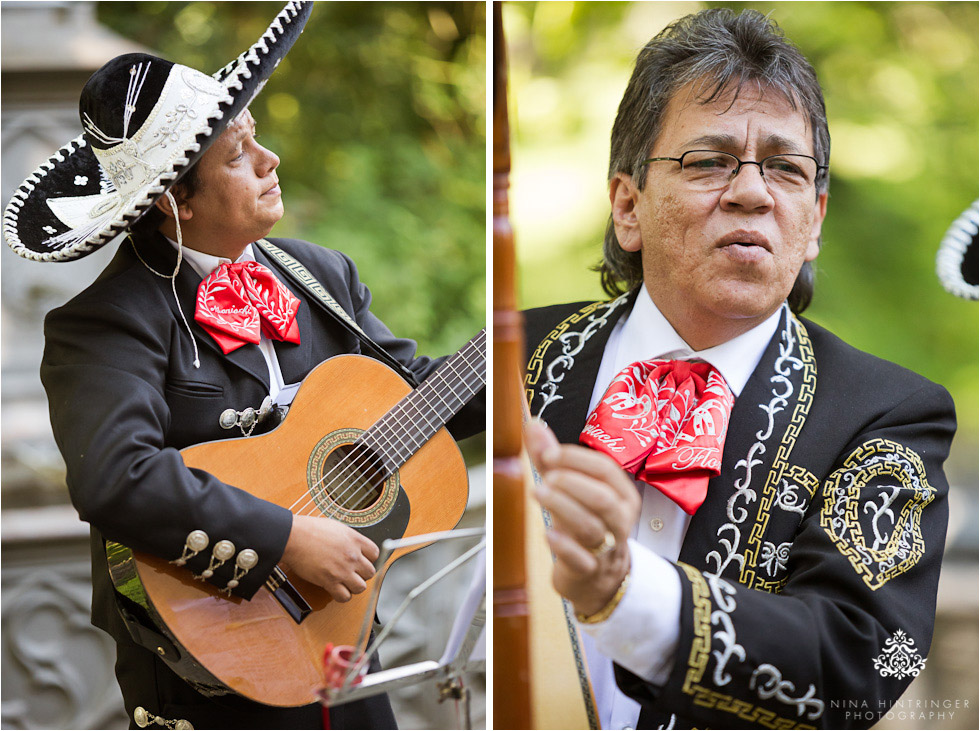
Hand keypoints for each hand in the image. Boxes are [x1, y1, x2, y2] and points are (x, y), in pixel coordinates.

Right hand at [281, 515, 378, 601]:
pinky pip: (345, 597)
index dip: (369, 559)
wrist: (294, 537)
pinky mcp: (329, 581)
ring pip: (361, 587)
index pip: (375, 554)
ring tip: (344, 582)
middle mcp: (352, 555)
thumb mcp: (337, 527)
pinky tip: (336, 589)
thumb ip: (350, 539)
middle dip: (362, 574)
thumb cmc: (310, 529)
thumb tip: (356, 547)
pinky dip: (342, 596)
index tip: (362, 561)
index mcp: (355, 540)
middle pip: (370, 572)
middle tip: (352, 573)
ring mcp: (342, 569)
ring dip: (353, 586)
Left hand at [525, 419, 640, 616]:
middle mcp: (619, 521)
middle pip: (603, 499)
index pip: (605, 470)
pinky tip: (547, 534)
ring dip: (564, 507)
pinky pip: (582, 560)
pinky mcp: (589, 572)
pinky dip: (564, 546)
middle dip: (574, 483)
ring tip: (538, 492)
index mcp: (621, 496)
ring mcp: (606, 548)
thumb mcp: (570, 490)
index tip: (549, 453)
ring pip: (592, 527)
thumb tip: (532, 425)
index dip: (576, 459)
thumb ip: (551, 458)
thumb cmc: (583, 524)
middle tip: (546, 475)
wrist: (596, 580)